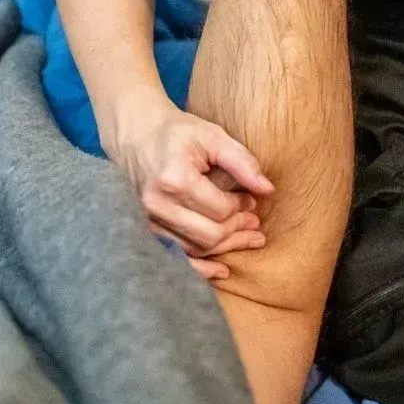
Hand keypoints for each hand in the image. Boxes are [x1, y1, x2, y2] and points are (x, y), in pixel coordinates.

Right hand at [114, 103, 274, 280]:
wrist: (135, 134)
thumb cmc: (177, 132)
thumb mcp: (212, 136)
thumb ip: (242, 162)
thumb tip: (268, 190)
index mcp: (174, 179)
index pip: (219, 209)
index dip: (242, 207)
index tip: (252, 200)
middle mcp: (157, 205)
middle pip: (209, 234)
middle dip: (238, 231)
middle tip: (256, 224)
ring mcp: (147, 220)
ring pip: (196, 248)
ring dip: (226, 247)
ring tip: (248, 238)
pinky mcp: (146, 228)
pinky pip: (176, 256)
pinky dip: (200, 267)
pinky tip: (221, 271)